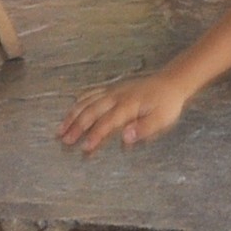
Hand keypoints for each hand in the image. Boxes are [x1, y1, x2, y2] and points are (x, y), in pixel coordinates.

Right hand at [57, 74, 189, 153]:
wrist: (170, 82)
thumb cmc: (166, 104)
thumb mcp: (162, 119)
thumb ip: (144, 129)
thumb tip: (126, 137)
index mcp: (127, 106)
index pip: (107, 122)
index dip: (95, 135)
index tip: (84, 148)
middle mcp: (116, 97)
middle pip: (91, 111)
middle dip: (76, 126)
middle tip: (64, 140)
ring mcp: (112, 91)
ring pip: (87, 102)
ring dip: (72, 115)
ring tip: (60, 129)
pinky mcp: (112, 89)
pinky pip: (91, 93)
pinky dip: (79, 101)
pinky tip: (72, 108)